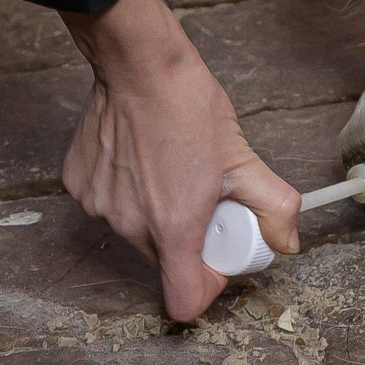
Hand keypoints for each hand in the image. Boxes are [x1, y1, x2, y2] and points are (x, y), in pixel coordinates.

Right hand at [59, 0, 301, 321]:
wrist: (138, 63)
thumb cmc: (188, 107)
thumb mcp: (243, 159)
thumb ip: (275, 207)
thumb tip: (287, 241)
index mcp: (173, 227)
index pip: (184, 301)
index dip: (206, 286)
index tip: (216, 256)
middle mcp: (129, 225)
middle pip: (163, 262)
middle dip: (187, 240)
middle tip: (202, 198)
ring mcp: (98, 205)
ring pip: (135, 232)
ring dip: (155, 214)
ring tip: (170, 171)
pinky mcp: (77, 184)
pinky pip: (108, 205)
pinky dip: (127, 194)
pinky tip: (140, 159)